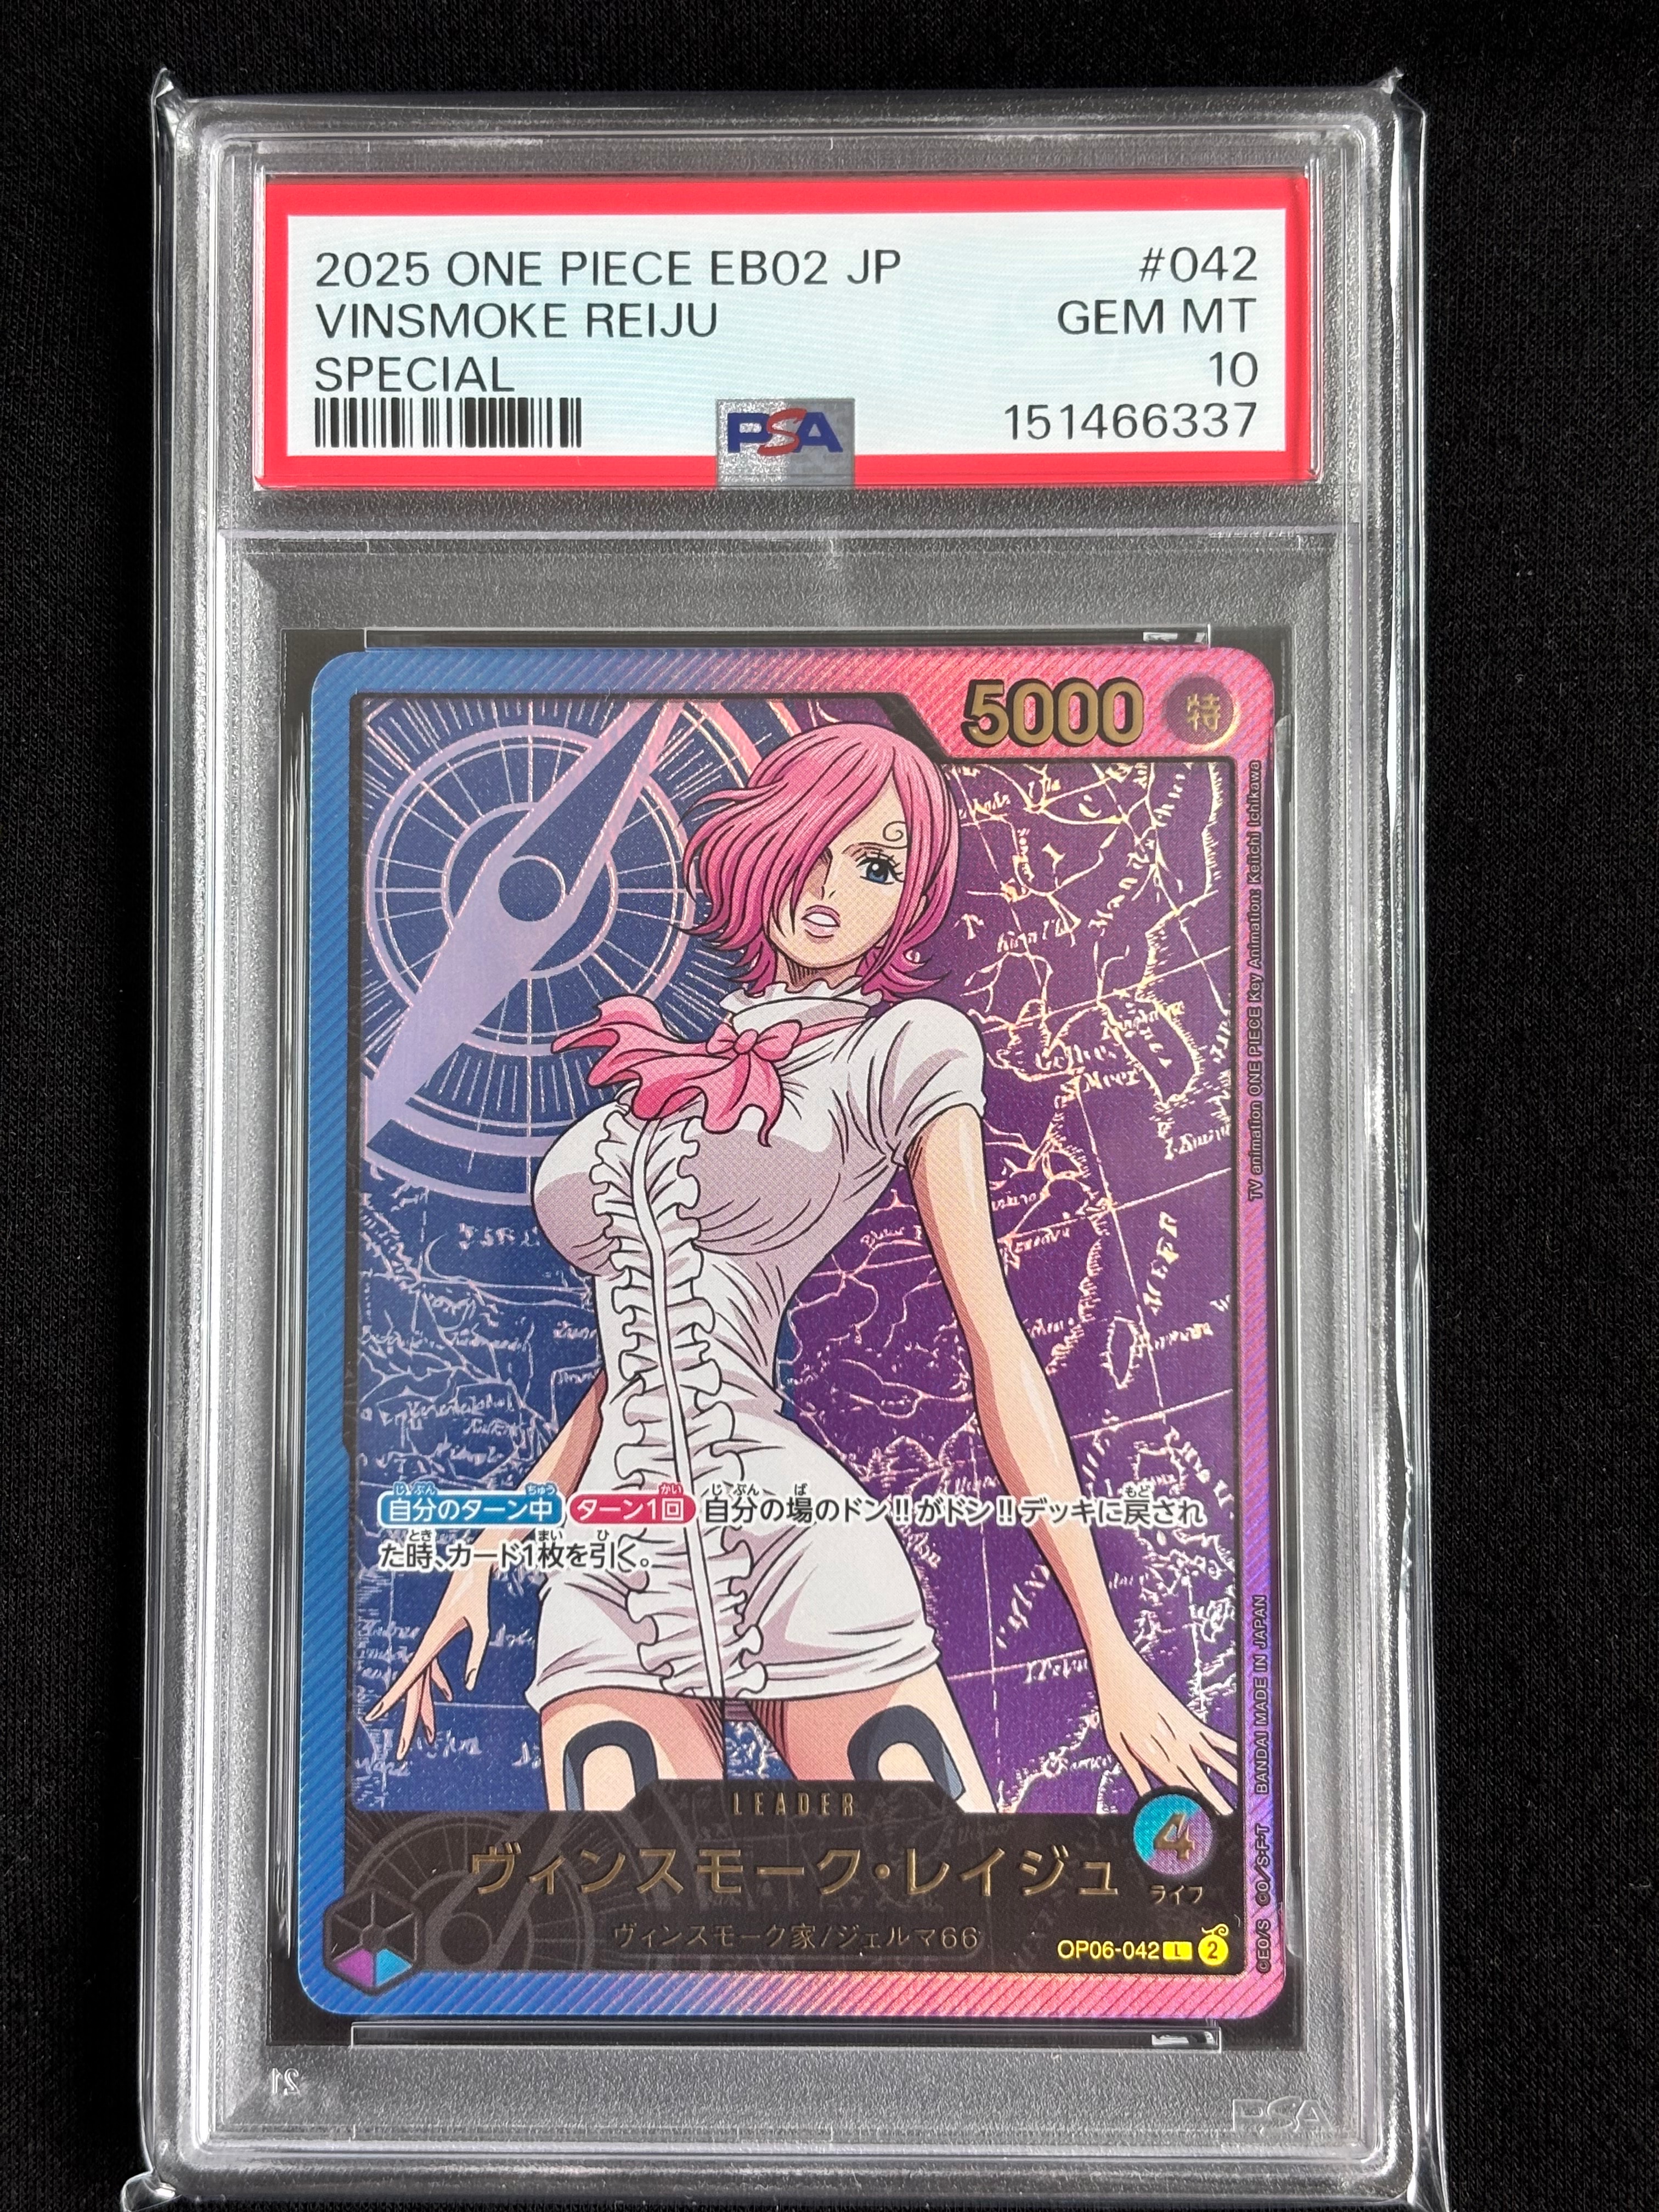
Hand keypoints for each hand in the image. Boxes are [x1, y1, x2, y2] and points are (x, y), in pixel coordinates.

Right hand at [366, 1556, 493, 1759]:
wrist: (473, 1568)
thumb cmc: (477, 1594)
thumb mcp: (482, 1625)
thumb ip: (475, 1654)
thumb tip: (468, 1686)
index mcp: (431, 1643)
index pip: (409, 1678)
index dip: (392, 1699)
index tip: (375, 1715)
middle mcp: (426, 1647)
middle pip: (414, 1691)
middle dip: (409, 1722)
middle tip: (403, 1750)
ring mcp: (430, 1645)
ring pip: (422, 1684)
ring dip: (426, 1708)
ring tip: (431, 1735)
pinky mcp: (438, 1641)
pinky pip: (433, 1669)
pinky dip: (439, 1684)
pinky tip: (450, 1695)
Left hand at [1090, 1640, 1237, 1813]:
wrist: (1120, 1668)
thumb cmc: (1114, 1705)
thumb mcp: (1116, 1743)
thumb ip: (1134, 1774)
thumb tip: (1146, 1800)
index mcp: (1152, 1755)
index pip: (1175, 1788)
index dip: (1190, 1805)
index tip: (1203, 1820)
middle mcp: (1170, 1745)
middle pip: (1196, 1777)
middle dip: (1213, 1797)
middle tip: (1229, 1813)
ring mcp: (1182, 1730)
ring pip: (1210, 1759)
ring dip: (1226, 1776)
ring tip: (1242, 1791)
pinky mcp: (1188, 1716)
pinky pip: (1213, 1735)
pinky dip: (1229, 1746)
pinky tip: (1242, 1754)